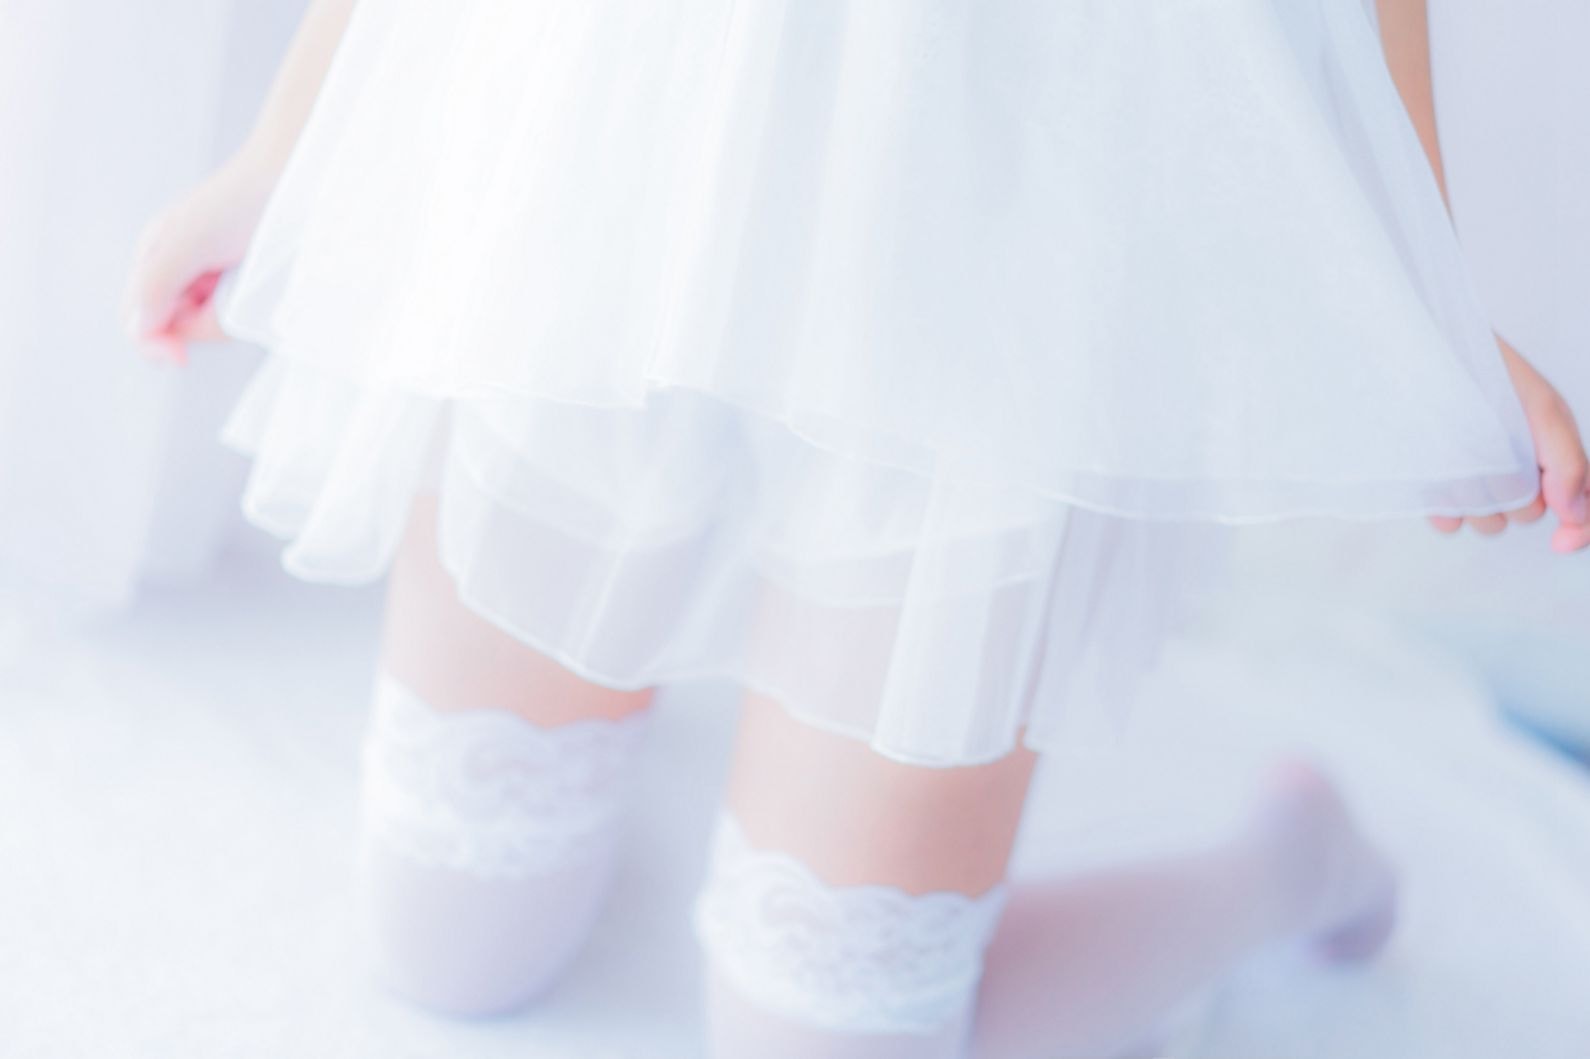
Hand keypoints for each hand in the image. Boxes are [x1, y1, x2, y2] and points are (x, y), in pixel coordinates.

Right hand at [120, 149, 276, 364]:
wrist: (292, 174)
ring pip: (213, 325)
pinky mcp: (246, 282)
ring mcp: (215, 278)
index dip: (155, 344)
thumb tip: (139, 329)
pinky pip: (239, 314)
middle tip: (227, 293)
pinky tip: (262, 283)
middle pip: (179, 327)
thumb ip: (156, 284)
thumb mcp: (188, 242)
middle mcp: (181, 270)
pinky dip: (250, 308)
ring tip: (249, 278)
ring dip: (231, 314)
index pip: (140, 320)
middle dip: (202, 323)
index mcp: (155, 257)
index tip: (179, 358)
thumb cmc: (240, 200)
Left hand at [1429, 337, 1589, 553]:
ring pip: (1488, 520)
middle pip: (1527, 514)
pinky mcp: (1436, 486)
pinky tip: (1438, 486)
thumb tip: (1574, 513)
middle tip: (1500, 456)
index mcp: (1552, 452)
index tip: (1562, 539)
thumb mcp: (1541, 408)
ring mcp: (1476, 480)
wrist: (1427, 349)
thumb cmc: (1487, 369)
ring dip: (1478, 499)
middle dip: (1517, 495)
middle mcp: (1518, 470)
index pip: (1579, 506)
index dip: (1580, 529)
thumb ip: (1567, 461)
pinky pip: (1448, 519)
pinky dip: (1445, 507)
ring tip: (1463, 459)